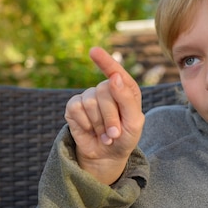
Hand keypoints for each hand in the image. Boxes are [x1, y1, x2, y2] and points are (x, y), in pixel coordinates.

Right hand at [65, 47, 143, 183]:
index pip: (115, 72)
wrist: (107, 156)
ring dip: (99, 124)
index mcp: (125, 88)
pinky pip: (76, 108)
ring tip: (104, 134)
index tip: (93, 51)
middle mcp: (106, 89)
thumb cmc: (125, 138)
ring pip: (90, 102)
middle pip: (104, 91)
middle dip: (110, 117)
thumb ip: (127, 98)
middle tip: (115, 133)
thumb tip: (114, 77)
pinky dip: (85, 124)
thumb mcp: (134, 122)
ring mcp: (88, 96)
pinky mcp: (73, 106)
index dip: (105, 61)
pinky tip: (90, 130)